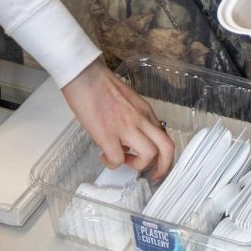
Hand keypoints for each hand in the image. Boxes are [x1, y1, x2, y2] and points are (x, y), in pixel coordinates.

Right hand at [61, 59, 175, 179]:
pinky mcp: (107, 134)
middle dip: (163, 168)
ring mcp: (125, 127)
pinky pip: (117, 160)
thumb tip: (131, 136)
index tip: (157, 164)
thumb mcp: (128, 100)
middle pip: (166, 148)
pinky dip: (112, 163)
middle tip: (153, 175)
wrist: (84, 75)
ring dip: (137, 165)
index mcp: (145, 111)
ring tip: (122, 159)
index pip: (165, 136)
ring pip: (148, 156)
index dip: (164, 156)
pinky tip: (104, 156)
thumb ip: (135, 117)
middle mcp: (140, 119)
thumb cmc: (100, 84)